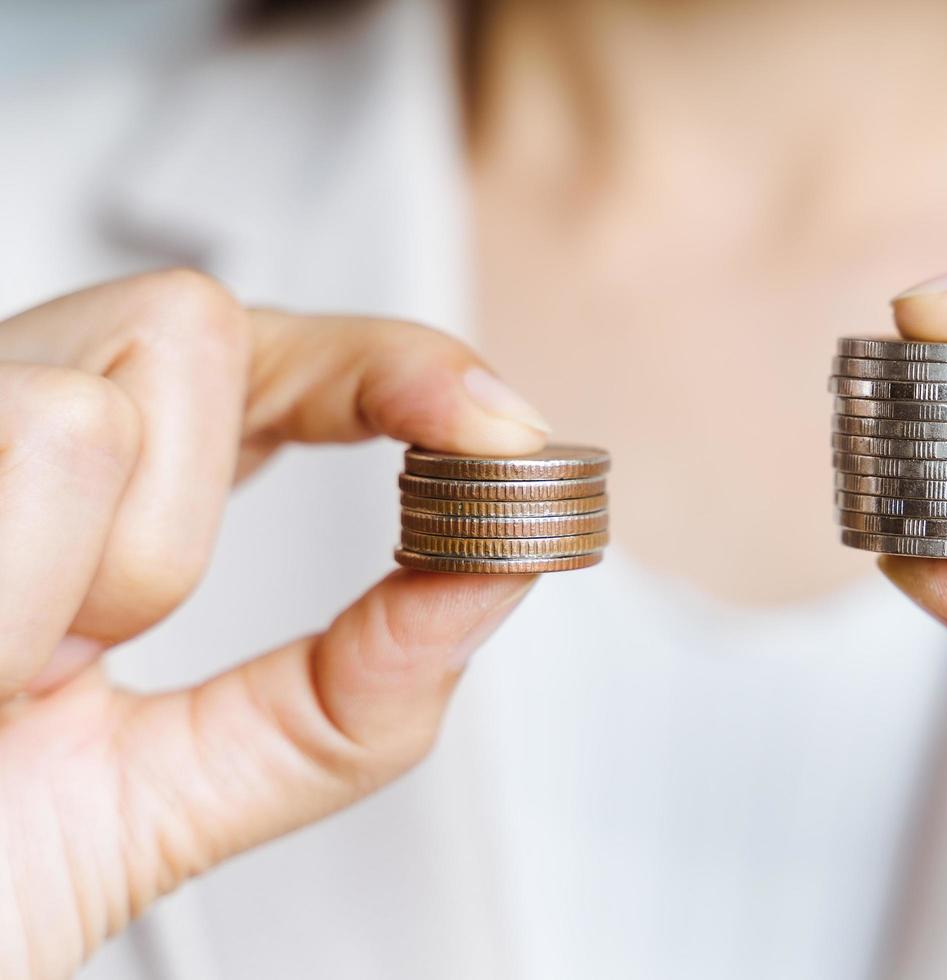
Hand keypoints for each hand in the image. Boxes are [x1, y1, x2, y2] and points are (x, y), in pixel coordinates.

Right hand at [0, 270, 549, 977]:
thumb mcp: (170, 798)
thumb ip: (344, 700)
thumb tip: (501, 573)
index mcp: (80, 486)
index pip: (259, 348)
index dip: (392, 365)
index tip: (500, 427)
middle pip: (190, 322)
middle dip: (179, 520)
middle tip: (64, 660)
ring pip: (93, 403)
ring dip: (73, 588)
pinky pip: (21, 442)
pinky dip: (8, 604)